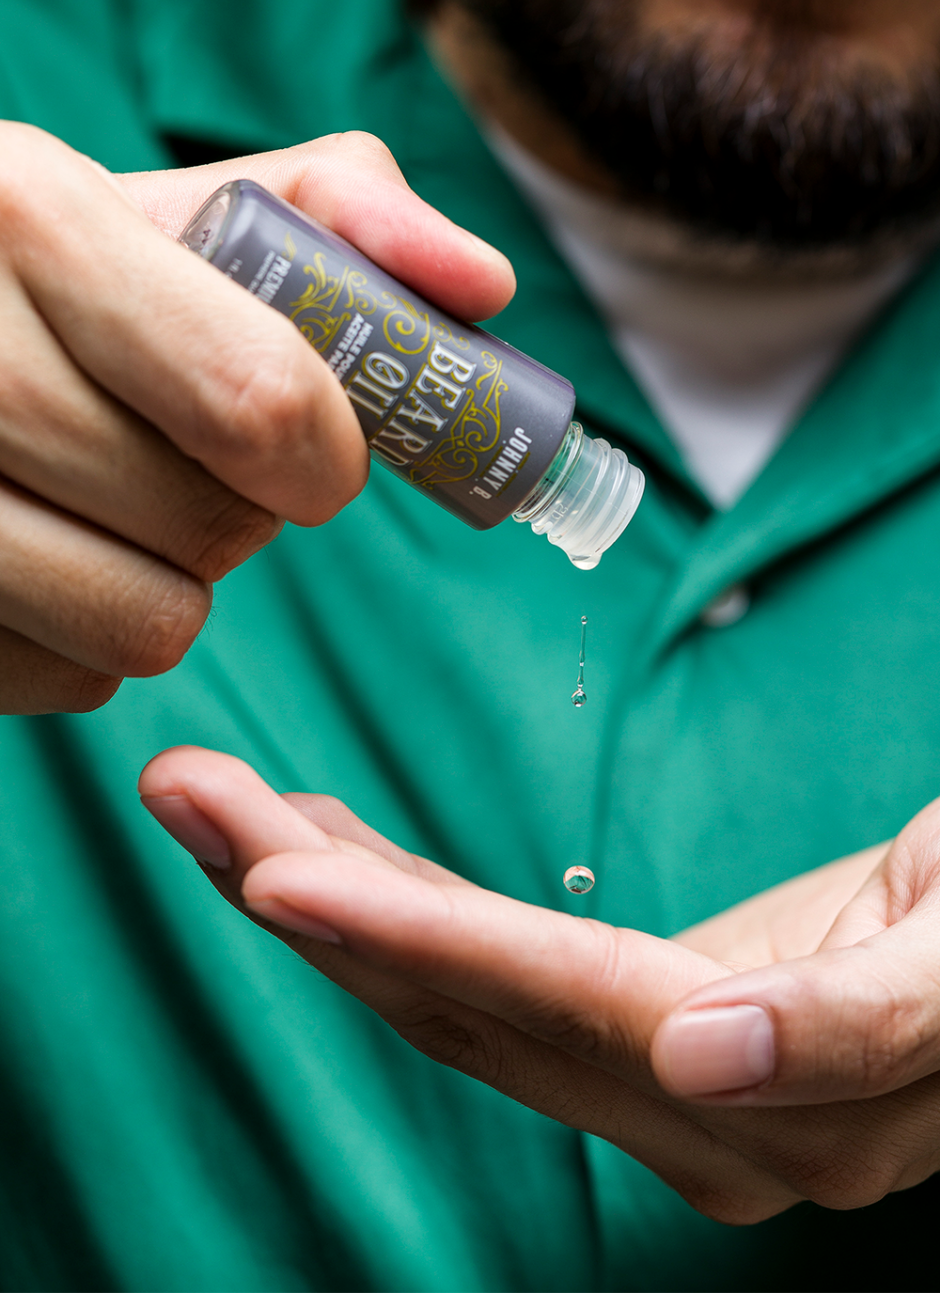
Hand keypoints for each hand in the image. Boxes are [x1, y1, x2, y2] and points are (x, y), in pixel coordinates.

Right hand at [0, 123, 512, 712]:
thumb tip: (485, 288)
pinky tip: (63, 551)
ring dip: (178, 582)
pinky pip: (74, 678)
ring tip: (129, 506)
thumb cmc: (74, 280)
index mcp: (32, 216)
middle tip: (204, 464)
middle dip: (250, 513)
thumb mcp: (187, 214)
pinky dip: (96, 637)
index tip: (324, 454)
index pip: (257, 397)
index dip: (326, 453)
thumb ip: (342, 219)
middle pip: (210, 525)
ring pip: (147, 626)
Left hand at [140, 747, 939, 1223]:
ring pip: (450, 995)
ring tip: (211, 802)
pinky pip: (481, 982)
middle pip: (464, 1000)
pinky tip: (320, 847)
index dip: (417, 940)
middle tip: (189, 794)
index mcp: (773, 1102)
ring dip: (323, 892)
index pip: (555, 1006)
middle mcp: (686, 1120)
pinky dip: (392, 907)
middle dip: (315, 895)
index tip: (274, 874)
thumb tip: (705, 1057)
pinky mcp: (623, 1041)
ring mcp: (646, 1091)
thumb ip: (860, 1025)